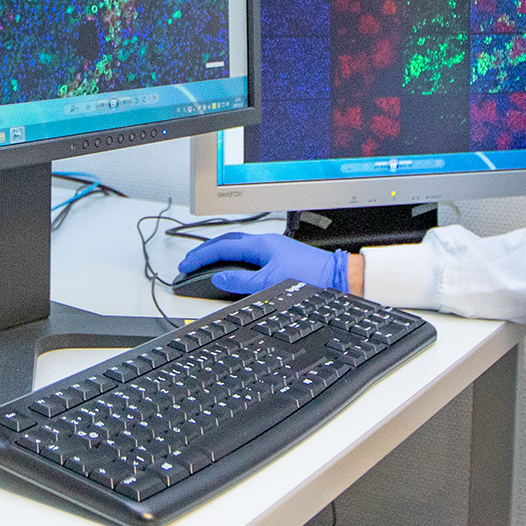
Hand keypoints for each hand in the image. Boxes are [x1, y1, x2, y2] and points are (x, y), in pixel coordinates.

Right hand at [175, 231, 346, 295]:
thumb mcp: (271, 283)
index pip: (222, 247)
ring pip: (238, 248)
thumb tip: (220, 278)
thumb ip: (242, 281)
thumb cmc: (312, 277)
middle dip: (205, 253)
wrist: (339, 278)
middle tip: (189, 263)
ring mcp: (273, 250)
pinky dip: (233, 261)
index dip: (200, 257)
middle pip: (227, 243)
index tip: (185, 266)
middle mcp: (266, 243)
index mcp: (261, 244)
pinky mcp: (280, 258)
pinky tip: (232, 269)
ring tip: (204, 265)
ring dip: (219, 255)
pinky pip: (249, 256)